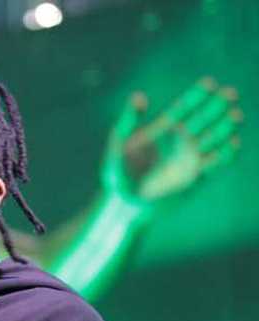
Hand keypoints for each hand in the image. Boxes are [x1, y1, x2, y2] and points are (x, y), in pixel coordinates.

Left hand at [102, 77, 242, 203]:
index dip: (197, 94)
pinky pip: (216, 162)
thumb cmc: (118, 173)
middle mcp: (179, 139)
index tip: (210, 82)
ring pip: (213, 137)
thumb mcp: (118, 145)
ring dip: (226, 126)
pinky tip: (232, 142)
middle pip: (203, 118)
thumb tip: (138, 95)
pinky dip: (226, 153)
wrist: (125, 204)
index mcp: (163, 128)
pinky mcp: (196, 175)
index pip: (184, 106)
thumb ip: (129, 120)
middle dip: (217, 105)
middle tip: (230, 93)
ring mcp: (189, 156)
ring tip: (235, 115)